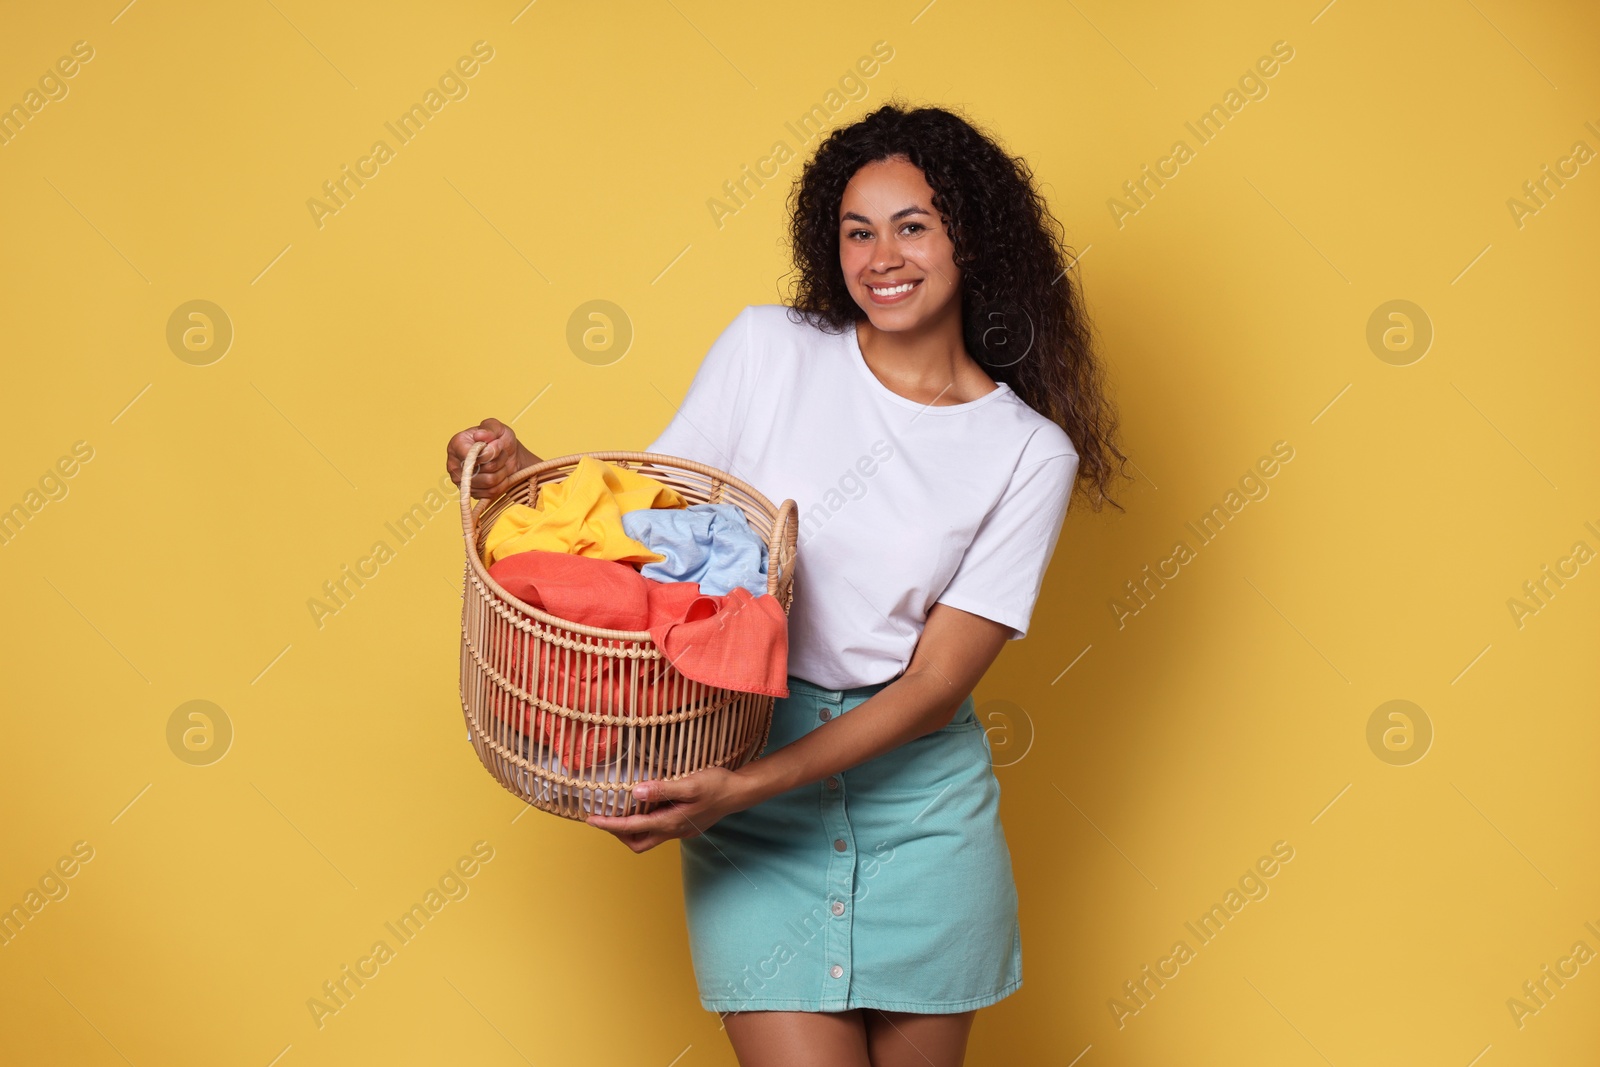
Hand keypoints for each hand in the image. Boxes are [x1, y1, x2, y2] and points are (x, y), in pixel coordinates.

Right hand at [446, 417, 530, 499]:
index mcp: (456, 445)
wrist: (509, 456)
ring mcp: (462, 482)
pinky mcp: (472, 493)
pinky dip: (502, 483)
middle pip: (479, 471)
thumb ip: (489, 429)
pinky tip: (501, 474)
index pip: (470, 456)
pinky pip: (491, 492)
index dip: (488, 453)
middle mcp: (454, 465)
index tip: (498, 445)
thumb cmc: (500, 440)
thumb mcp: (498, 428)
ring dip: (501, 472)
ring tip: (502, 463)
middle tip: (502, 453)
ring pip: (488, 482)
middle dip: (497, 461)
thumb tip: (479, 435)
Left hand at [585, 767, 754, 852]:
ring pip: (650, 838)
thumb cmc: (717, 785)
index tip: (591, 820)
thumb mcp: (690, 783)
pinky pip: (660, 830)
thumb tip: (636, 792)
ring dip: (633, 829)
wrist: (740, 792)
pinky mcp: (687, 825)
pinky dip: (647, 822)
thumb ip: (663, 789)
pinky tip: (647, 806)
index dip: (609, 825)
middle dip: (619, 834)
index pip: (632, 828)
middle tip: (606, 817)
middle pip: (638, 843)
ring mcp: (682, 831)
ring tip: (624, 810)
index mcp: (671, 822)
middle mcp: (674, 831)